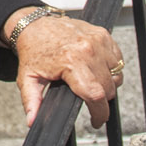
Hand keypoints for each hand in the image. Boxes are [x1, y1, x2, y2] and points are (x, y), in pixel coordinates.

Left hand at [3, 7, 122, 129]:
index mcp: (71, 62)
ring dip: (108, 84)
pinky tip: (97, 69)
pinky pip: (118, 60)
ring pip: (116, 75)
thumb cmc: (33, 50)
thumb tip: (33, 121)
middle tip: (88, 100)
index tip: (97, 120)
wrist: (35, 25)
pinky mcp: (103, 35)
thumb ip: (32, 102)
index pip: (96, 95)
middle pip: (108, 88)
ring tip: (91, 83)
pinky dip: (111, 68)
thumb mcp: (27, 79)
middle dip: (101, 100)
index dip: (100, 113)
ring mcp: (98, 41)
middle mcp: (88, 50)